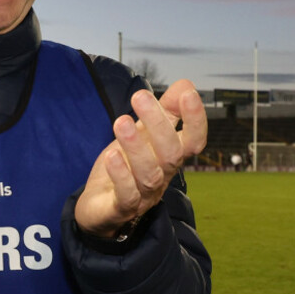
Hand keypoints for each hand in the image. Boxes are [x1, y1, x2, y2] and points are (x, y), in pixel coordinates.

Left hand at [74, 79, 206, 237]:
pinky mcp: (121, 209)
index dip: (196, 120)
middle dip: (158, 124)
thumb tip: (186, 84)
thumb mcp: (143, 134)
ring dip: (137, 147)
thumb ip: (165, 111)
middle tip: (140, 97)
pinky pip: (127, 195)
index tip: (188, 94)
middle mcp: (162, 177)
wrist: (98, 207)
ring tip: (121, 122)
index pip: (194, 142)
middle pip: (171, 155)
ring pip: (149, 175)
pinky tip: (111, 155)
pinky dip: (121, 175)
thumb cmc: (125, 167)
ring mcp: (143, 195)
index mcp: (170, 158)